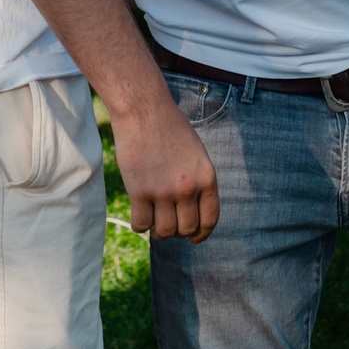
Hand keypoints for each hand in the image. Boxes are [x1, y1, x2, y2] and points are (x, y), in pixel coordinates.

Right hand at [109, 95, 219, 242]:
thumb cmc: (170, 127)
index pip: (210, 219)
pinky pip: (141, 224)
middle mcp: (188, 188)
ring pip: (164, 231)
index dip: (201, 234)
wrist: (144, 110)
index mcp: (207, 178)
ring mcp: (163, 191)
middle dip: (177, 231)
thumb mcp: (196, 154)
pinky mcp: (139, 192)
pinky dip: (140, 226)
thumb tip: (191, 210)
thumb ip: (198, 181)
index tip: (194, 239)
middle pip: (186, 228)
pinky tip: (139, 217)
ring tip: (153, 223)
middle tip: (167, 223)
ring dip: (158, 232)